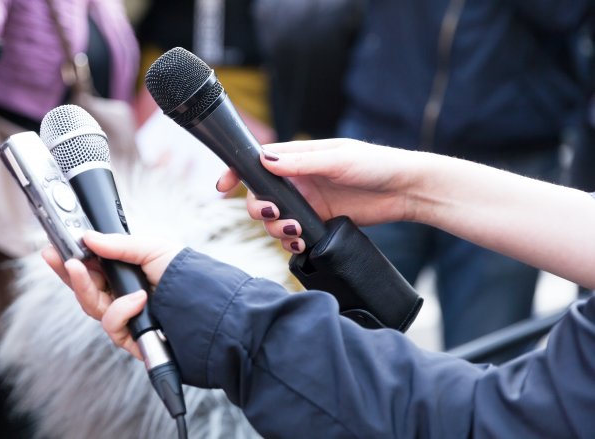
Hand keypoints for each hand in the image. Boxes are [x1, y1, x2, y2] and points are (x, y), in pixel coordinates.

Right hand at [42, 231, 183, 359]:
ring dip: (83, 286)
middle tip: (56, 256)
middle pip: (83, 287)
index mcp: (125, 273)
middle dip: (67, 271)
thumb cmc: (186, 276)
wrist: (210, 307)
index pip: (89, 267)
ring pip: (90, 305)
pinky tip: (138, 300)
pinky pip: (111, 324)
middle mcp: (121, 295)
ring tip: (81, 268)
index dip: (69, 258)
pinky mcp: (130, 337)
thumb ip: (119, 244)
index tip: (53, 246)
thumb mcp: (153, 248)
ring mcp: (125, 317)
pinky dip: (121, 310)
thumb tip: (89, 237)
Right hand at [215, 139, 424, 252]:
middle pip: (260, 196)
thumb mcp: (338, 159)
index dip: (236, 172)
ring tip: (295, 231)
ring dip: (275, 228)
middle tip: (276, 213)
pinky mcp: (319, 223)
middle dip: (259, 208)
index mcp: (298, 158)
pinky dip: (290, 242)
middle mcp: (298, 181)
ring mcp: (307, 203)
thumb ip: (301, 162)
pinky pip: (293, 235)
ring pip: (273, 219)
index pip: (257, 162)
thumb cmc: (376, 164)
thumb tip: (265, 161)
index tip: (223, 186)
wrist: (406, 191)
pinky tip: (301, 243)